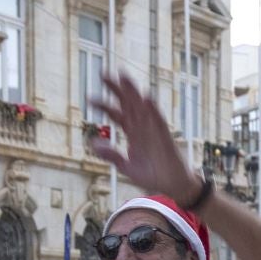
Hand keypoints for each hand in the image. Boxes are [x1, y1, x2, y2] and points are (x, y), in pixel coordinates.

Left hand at [87, 71, 201, 203]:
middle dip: (117, 89)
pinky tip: (146, 98)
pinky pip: (158, 120)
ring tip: (124, 77)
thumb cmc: (150, 176)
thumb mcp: (126, 167)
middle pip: (128, 103)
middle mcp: (142, 126)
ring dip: (133, 92)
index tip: (89, 98)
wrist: (171, 186)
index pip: (116, 114)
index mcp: (132, 132)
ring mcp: (153, 129)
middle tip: (103, 73)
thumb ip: (111, 155)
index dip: (104, 105)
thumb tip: (92, 143)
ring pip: (142, 106)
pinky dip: (153, 109)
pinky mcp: (165, 136)